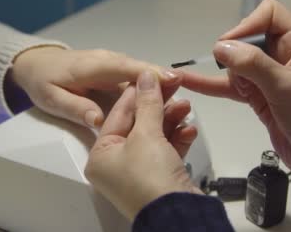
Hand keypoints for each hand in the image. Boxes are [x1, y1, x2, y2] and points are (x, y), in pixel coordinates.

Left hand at [12, 47, 181, 127]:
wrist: (38, 63)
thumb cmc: (44, 81)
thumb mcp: (51, 99)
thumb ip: (75, 108)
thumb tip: (97, 119)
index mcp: (92, 66)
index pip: (124, 68)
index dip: (148, 73)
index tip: (170, 80)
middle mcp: (107, 61)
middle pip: (139, 70)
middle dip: (163, 79)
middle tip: (187, 92)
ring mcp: (113, 64)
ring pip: (142, 74)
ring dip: (162, 85)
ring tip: (183, 100)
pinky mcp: (117, 71)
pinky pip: (137, 79)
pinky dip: (153, 88)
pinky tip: (168, 101)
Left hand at [85, 71, 200, 221]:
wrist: (177, 215)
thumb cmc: (150, 179)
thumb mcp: (147, 135)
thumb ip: (148, 103)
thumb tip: (147, 77)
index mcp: (100, 155)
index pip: (118, 114)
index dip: (136, 92)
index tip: (151, 75)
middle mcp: (115, 164)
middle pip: (138, 124)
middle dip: (159, 106)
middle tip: (175, 87)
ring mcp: (137, 172)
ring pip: (154, 135)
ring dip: (172, 119)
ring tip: (187, 107)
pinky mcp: (158, 177)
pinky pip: (166, 150)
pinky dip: (178, 138)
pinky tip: (190, 129)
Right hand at [181, 0, 290, 180]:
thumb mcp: (285, 87)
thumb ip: (253, 64)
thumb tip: (220, 47)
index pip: (269, 14)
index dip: (248, 25)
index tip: (233, 48)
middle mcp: (284, 54)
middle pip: (248, 37)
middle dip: (236, 54)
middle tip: (238, 76)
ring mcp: (270, 75)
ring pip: (237, 62)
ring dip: (228, 72)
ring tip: (235, 90)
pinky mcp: (259, 95)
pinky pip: (231, 84)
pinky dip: (212, 84)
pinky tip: (188, 81)